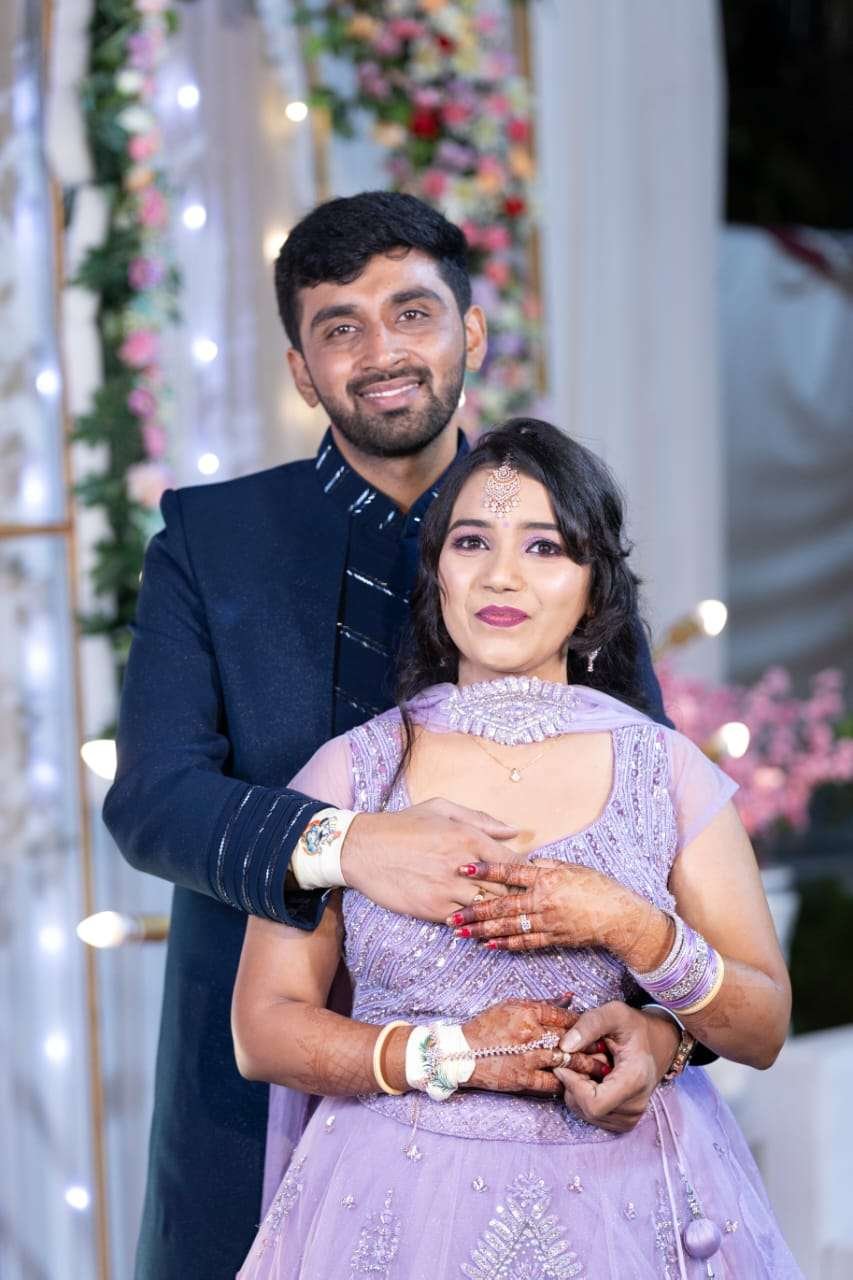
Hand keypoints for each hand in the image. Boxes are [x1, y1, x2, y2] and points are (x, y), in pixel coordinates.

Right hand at [341, 799, 518, 922]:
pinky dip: (473, 920)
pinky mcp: (433, 909)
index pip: (513, 861)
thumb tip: (514, 830)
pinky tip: (474, 917)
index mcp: (468, 836)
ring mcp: (448, 889)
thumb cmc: (402, 825)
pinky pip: (465, 920)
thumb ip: (481, 819)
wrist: (362, 848)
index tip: (524, 876)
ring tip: (500, 911)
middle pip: (506, 888)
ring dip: (495, 910)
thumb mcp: (441, 809)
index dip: (523, 871)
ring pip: (488, 907)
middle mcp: (462, 864)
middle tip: (519, 898)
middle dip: (515, 893)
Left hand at [449, 859, 651, 957]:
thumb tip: (524, 862)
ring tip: (461, 932)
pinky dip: (505, 944)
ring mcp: (546, 922)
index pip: (509, 873)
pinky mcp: (552, 938)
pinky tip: (488, 944)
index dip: (485, 870)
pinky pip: (524, 942)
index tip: (463, 867)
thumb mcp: (572, 866)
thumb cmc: (597, 886)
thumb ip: (545, 865)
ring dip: (482, 930)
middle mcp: (543, 900)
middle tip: (451, 914)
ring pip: (508, 927)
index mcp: (546, 878)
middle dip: (473, 910)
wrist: (619, 916)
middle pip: (501, 905)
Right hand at [462, 998, 602, 1096]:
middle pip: (571, 1040)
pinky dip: (566, 1084)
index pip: (565, 1016)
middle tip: (609, 1050)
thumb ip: (542, 1003)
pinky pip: (551, 1083)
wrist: (461, 1053)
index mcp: (528, 1012)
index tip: (597, 1028)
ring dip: (585, 1066)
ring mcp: (528, 1058)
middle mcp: (531, 1034)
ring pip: (566, 1062)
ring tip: (601, 1069)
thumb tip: (569, 998)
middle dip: (592, 1046)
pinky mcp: (523, 1079)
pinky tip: (578, 1085)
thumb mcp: (512, 1005)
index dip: (584, 1023)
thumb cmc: (486, 1026)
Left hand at [554, 1002, 679, 1132]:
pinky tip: (594, 1079)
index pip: (594, 1104)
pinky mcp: (626, 1120)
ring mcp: (631, 1116)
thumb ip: (589, 1024)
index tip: (564, 1065)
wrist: (660, 1042)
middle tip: (580, 1061)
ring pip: (587, 1114)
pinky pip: (595, 1116)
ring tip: (591, 1067)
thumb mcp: (614, 1013)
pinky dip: (586, 1098)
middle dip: (574, 1085)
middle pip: (588, 1110)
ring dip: (579, 1091)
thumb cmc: (636, 1027)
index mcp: (635, 1080)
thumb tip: (564, 1047)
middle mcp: (635, 1105)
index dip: (572, 1086)